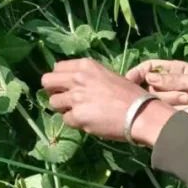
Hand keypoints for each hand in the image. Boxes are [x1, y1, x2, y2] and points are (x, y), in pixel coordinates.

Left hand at [40, 58, 161, 140]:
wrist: (141, 113)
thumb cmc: (130, 95)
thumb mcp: (109, 76)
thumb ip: (89, 77)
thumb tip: (75, 85)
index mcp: (85, 65)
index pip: (57, 68)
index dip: (60, 79)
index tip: (67, 86)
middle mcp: (77, 78)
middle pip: (46, 81)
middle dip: (53, 91)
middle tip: (65, 99)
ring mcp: (76, 98)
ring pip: (53, 102)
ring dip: (63, 108)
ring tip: (78, 112)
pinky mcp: (77, 116)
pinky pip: (66, 120)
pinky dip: (75, 122)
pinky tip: (88, 122)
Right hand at [125, 59, 187, 144]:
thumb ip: (175, 80)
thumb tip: (149, 78)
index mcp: (177, 71)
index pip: (149, 68)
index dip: (137, 73)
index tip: (129, 82)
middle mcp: (171, 87)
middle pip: (151, 88)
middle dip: (165, 94)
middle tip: (187, 98)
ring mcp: (173, 104)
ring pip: (158, 104)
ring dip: (175, 105)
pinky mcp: (177, 119)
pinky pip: (167, 118)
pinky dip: (178, 116)